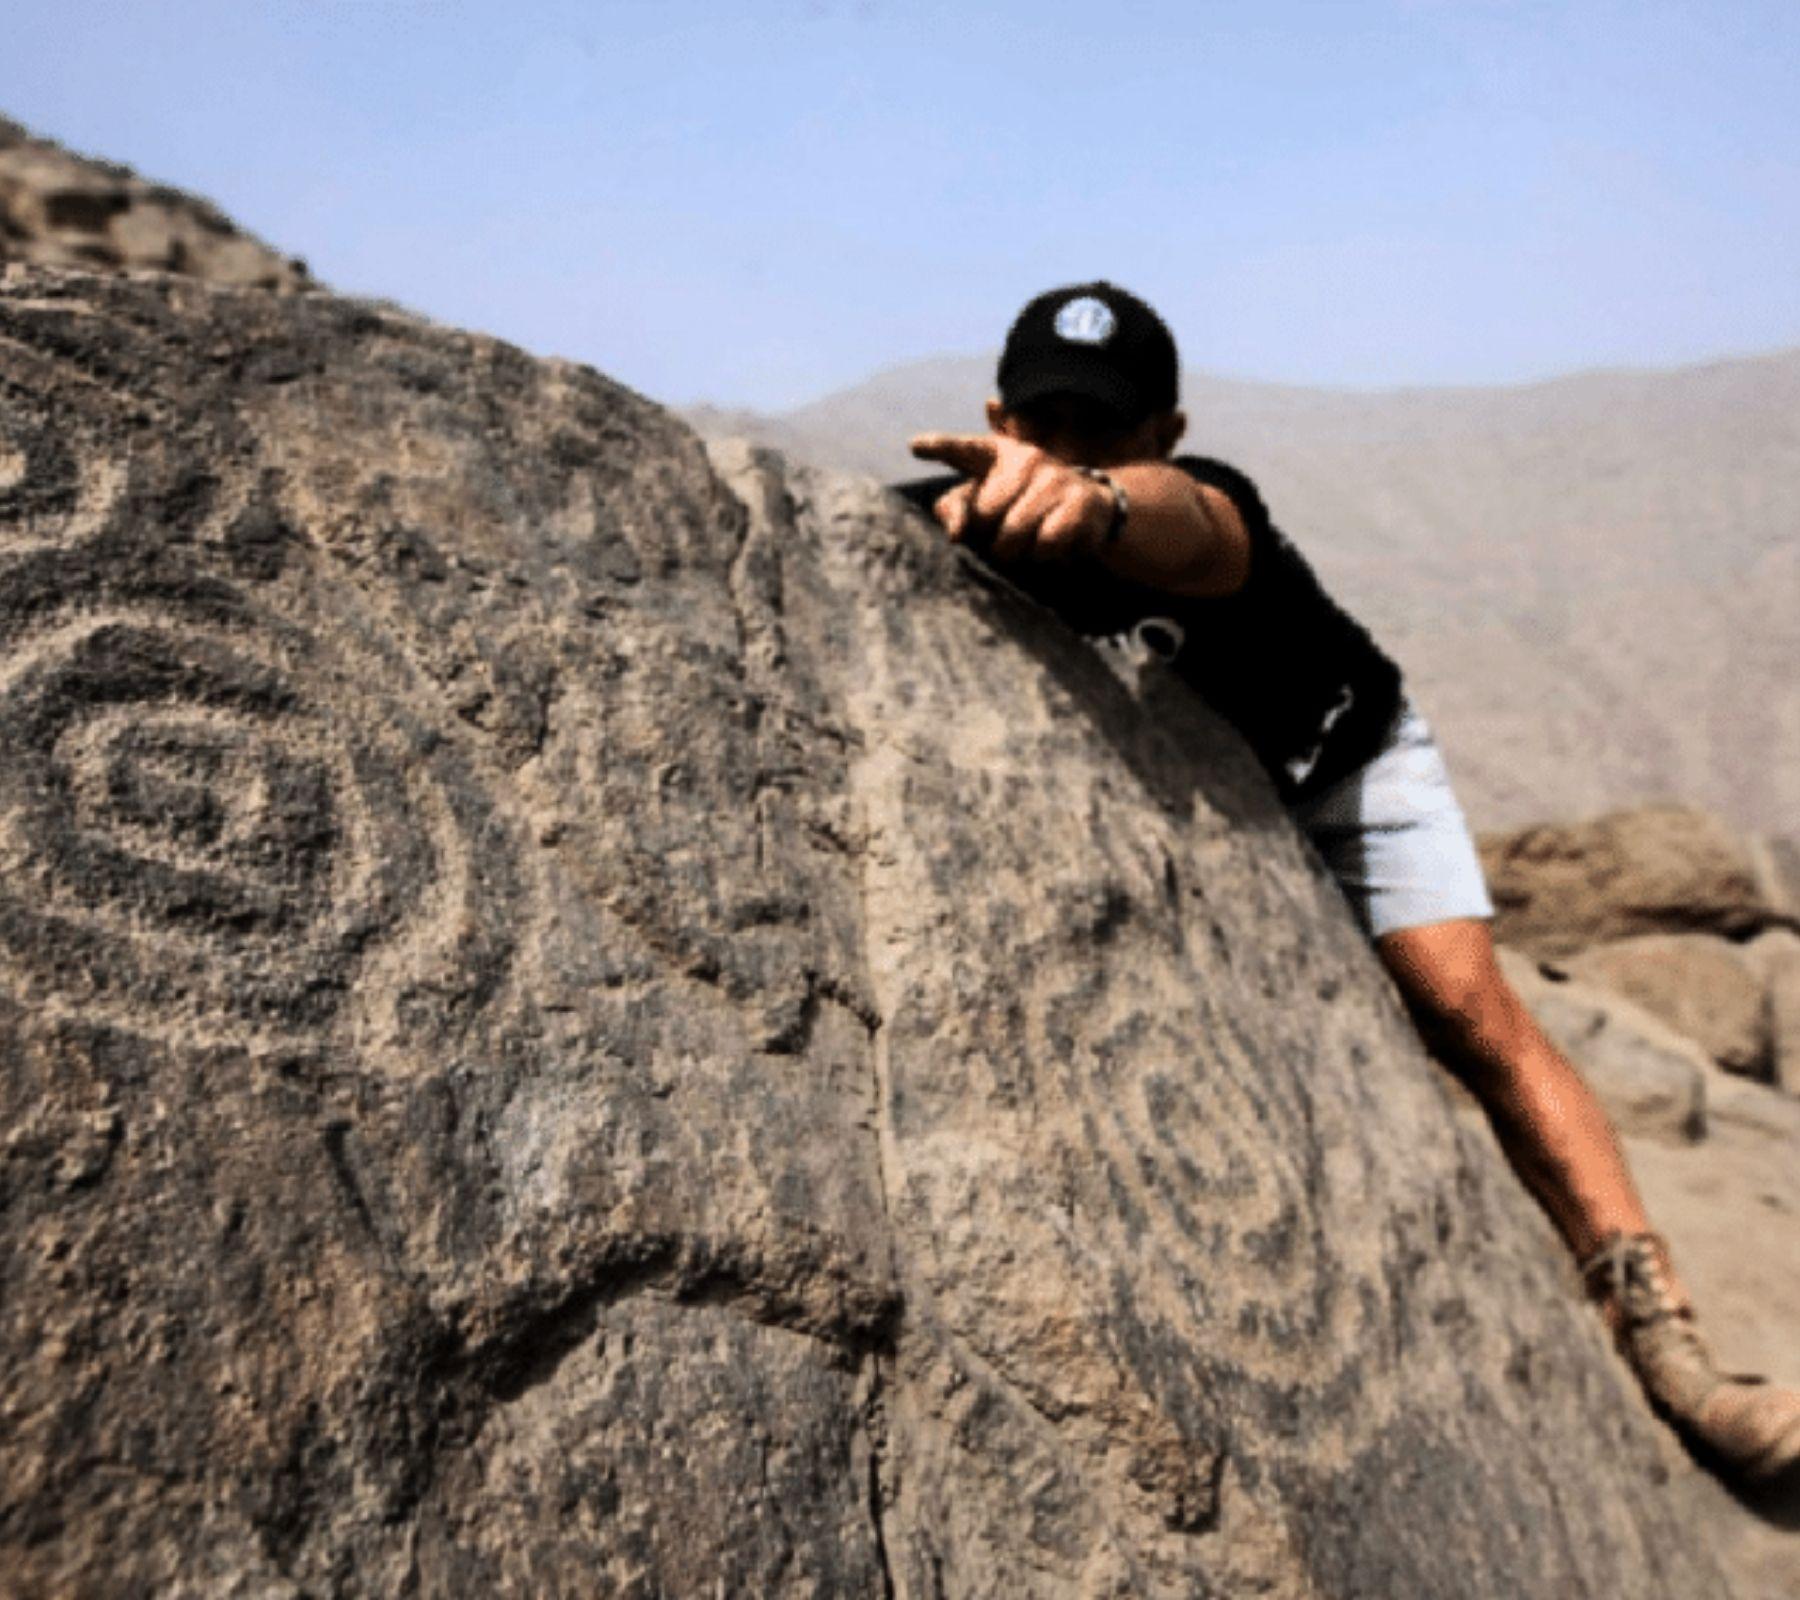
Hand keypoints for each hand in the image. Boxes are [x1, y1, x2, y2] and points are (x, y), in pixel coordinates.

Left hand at [909, 432, 1115, 562]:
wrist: (1093, 508)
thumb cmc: (1026, 506)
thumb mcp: (989, 503)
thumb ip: (957, 510)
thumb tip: (956, 535)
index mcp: (997, 453)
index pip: (964, 450)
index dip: (939, 447)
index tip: (915, 446)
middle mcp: (1025, 458)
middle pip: (984, 515)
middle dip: (991, 536)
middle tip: (1008, 531)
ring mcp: (1054, 478)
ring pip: (1013, 534)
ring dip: (1018, 551)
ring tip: (1031, 539)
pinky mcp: (1078, 501)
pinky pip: (1045, 544)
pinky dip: (1045, 555)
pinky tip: (1055, 542)